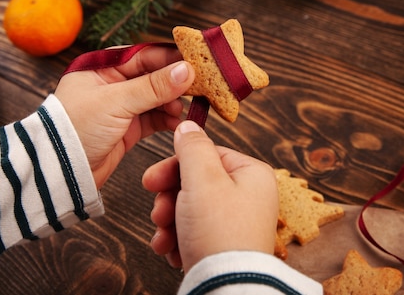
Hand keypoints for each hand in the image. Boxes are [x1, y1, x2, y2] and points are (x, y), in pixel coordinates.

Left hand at [54, 45, 194, 188]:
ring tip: (183, 110)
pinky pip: (155, 118)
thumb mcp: (116, 102)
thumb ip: (154, 86)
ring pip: (157, 98)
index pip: (145, 55)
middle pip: (154, 76)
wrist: (60, 171)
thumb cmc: (76, 128)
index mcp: (103, 67)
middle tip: (199, 86)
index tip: (196, 62)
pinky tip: (177, 123)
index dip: (171, 58)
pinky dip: (167, 120)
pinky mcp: (128, 128)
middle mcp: (113, 83)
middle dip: (176, 82)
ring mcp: (121, 106)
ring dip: (173, 103)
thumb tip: (186, 70)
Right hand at [142, 120, 278, 271]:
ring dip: (170, 222)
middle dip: (170, 199)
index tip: (151, 179)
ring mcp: (238, 223)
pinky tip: (172, 250)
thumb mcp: (203, 179)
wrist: (226, 288)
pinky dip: (179, 240)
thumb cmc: (220, 233)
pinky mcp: (225, 246)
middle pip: (197, 183)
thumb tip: (188, 126)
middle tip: (158, 212)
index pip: (207, 155)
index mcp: (252, 174)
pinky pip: (195, 233)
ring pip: (191, 209)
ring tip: (165, 237)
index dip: (175, 167)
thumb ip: (193, 148)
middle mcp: (249, 196)